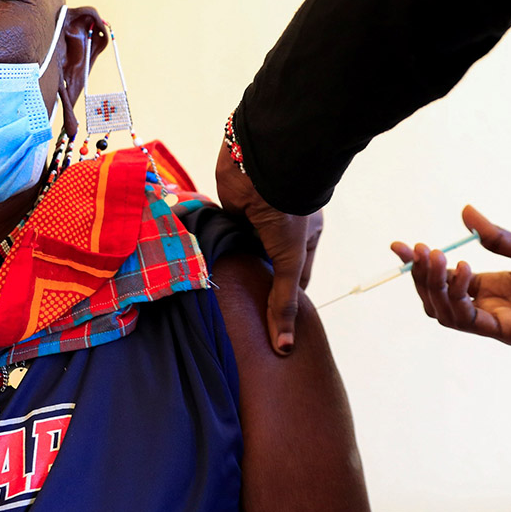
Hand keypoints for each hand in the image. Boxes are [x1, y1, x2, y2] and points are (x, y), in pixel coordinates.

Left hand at [216, 144, 323, 354]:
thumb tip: (284, 347)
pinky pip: (224, 233)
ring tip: (220, 298)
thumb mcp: (289, 260)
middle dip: (255, 283)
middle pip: (266, 264)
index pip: (295, 276)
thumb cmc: (288, 209)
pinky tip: (206, 267)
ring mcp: (255, 218)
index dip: (284, 298)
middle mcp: (279, 228)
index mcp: (304, 236)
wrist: (262, 165)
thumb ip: (283, 301)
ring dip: (234, 265)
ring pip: (244, 250)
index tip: (272, 324)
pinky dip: (217, 247)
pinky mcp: (231, 209)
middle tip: (242, 316)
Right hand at [391, 205, 510, 355]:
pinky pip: (470, 320)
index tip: (398, 246)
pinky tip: (463, 271)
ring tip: (437, 257)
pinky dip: (458, 297)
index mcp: (492, 288)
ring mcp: (496, 322)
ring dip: (434, 285)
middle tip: (420, 249)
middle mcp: (489, 306)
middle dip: (420, 275)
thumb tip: (466, 212)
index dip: (418, 265)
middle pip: (435, 299)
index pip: (443, 278)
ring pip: (444, 312)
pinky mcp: (509, 332)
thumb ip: (498, 237)